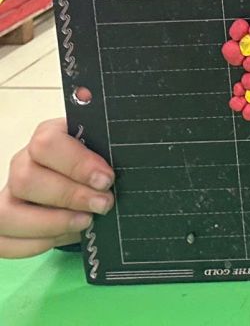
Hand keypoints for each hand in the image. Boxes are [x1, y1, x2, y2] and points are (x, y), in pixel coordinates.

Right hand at [0, 119, 114, 258]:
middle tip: (103, 204)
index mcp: (48, 137)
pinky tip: (68, 235)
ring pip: (7, 213)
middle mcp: (23, 163)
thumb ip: (109, 145)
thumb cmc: (98, 162)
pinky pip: (4, 241)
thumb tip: (108, 138)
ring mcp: (10, 194)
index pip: (47, 144)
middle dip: (68, 197)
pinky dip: (37, 244)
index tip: (106, 179)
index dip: (76, 164)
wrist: (88, 178)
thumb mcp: (108, 147)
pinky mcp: (7, 221)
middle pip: (26, 180)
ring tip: (86, 222)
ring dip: (50, 223)